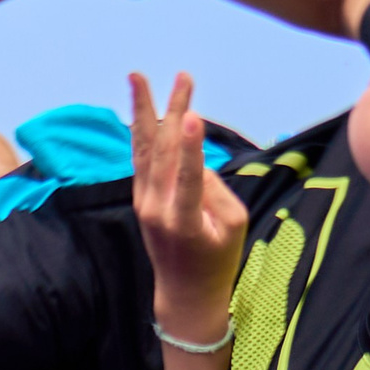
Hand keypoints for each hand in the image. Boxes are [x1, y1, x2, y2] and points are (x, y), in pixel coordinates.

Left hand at [130, 71, 248, 327]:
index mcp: (185, 221)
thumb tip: (194, 158)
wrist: (184, 293)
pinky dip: (141, 130)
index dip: (192, 146)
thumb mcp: (232, 226)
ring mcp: (144, 202)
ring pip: (144, 149)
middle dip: (175, 111)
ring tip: (137, 76)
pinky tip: (140, 106)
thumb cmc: (217, 259)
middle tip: (184, 76)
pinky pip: (140, 158)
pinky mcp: (140, 198)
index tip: (194, 115)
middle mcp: (157, 209)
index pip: (188, 178)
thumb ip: (215, 189)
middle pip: (165, 152)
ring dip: (144, 109)